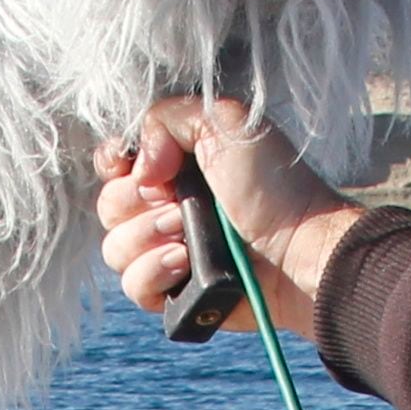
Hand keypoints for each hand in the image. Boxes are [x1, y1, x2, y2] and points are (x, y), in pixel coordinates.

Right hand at [93, 97, 361, 339]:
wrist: (302, 247)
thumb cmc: (275, 185)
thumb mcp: (225, 122)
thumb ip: (166, 118)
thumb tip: (137, 167)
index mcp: (174, 163)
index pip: (114, 162)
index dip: (116, 164)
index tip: (143, 169)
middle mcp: (166, 206)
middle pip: (108, 205)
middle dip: (138, 202)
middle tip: (179, 203)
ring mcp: (168, 251)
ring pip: (114, 248)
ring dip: (147, 237)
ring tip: (187, 237)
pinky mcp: (174, 292)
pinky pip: (133, 286)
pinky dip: (153, 273)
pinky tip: (185, 263)